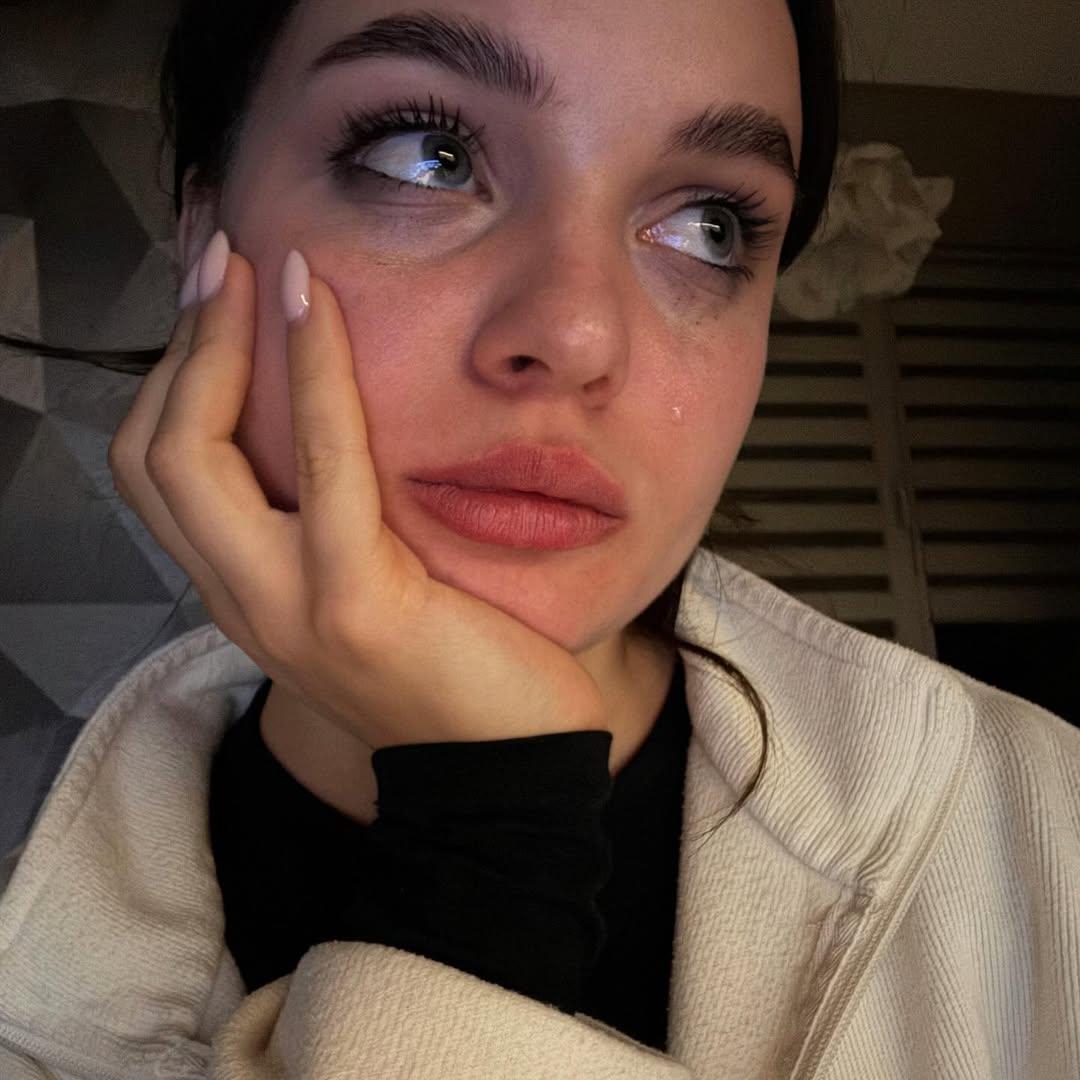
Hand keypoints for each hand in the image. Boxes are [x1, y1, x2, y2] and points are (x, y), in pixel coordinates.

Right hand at [107, 239, 609, 749]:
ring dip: (214, 342)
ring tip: (248, 260)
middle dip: (176, 343)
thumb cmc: (452, 665)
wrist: (505, 769)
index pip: (162, 470)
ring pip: (193, 455)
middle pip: (153, 453)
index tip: (210, 292)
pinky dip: (310, 371)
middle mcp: (242, 599)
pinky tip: (315, 301)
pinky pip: (322, 465)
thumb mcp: (367, 587)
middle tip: (217, 254)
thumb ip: (329, 520)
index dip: (171, 373)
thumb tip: (336, 421)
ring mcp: (286, 606)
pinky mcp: (353, 602)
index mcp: (244, 590)